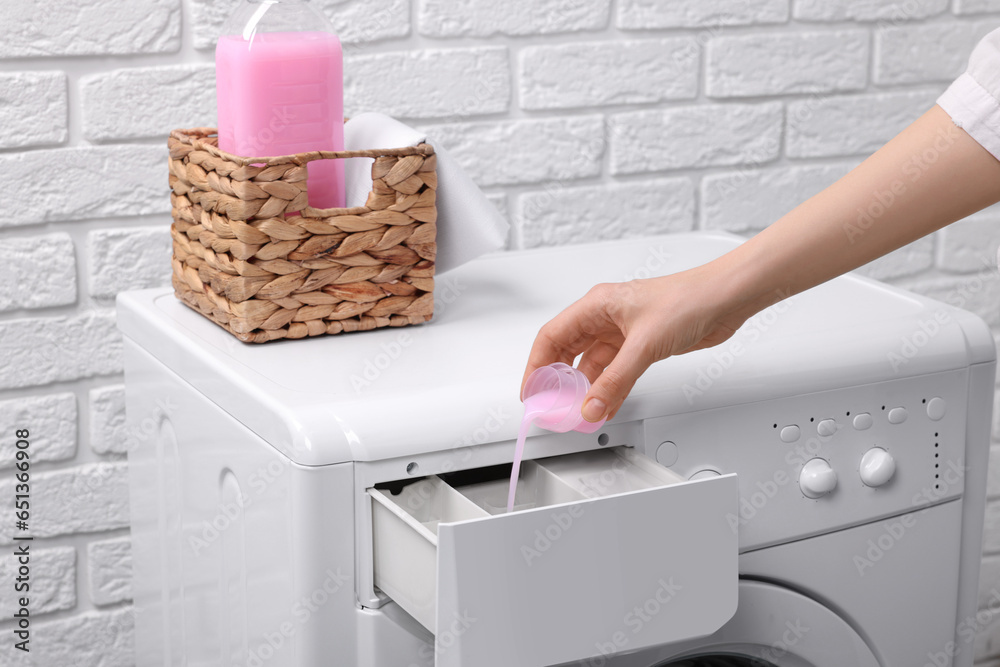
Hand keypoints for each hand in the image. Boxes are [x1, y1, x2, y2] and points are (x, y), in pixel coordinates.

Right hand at [521, 262, 761, 422]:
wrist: (726, 298)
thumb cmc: (689, 299)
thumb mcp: (644, 345)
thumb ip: (616, 381)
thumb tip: (591, 406)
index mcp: (596, 305)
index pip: (551, 337)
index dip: (536, 366)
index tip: (532, 392)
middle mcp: (605, 318)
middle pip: (567, 351)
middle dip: (557, 380)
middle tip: (552, 406)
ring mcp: (622, 332)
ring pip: (591, 364)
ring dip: (584, 388)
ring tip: (577, 411)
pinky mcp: (640, 345)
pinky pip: (614, 371)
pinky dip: (607, 389)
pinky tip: (604, 405)